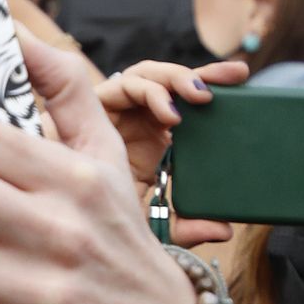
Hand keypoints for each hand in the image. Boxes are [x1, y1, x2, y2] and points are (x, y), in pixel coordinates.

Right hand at [95, 56, 248, 238]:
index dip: (216, 87)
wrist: (59, 219)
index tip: (244, 80)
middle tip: (236, 77)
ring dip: (177, 78)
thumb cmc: (100, 220)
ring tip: (198, 97)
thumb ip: (186, 227)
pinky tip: (168, 112)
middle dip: (204, 73)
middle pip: (172, 83)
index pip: (188, 104)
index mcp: (156, 141)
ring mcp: (117, 112)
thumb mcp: (153, 225)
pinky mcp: (95, 107)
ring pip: (149, 76)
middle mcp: (138, 122)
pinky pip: (125, 84)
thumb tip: (225, 230)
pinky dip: (149, 90)